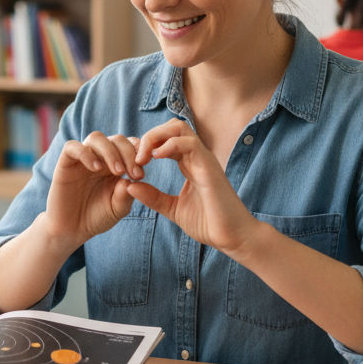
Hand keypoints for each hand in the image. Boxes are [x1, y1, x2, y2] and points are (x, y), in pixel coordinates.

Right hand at [43, 132, 142, 249]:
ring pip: (96, 138)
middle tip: (134, 174)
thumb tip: (133, 180)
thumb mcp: (118, 208)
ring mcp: (82, 159)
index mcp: (116, 164)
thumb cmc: (96, 217)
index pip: (130, 146)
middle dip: (129, 153)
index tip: (143, 172)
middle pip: (116, 139)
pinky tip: (96, 168)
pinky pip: (72, 147)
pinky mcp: (65, 163)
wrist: (72, 230)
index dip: (140, 152)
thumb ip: (127, 194)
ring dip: (110, 151)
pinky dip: (85, 153)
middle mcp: (100, 158)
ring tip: (118, 172)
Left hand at [126, 119, 256, 256]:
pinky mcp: (209, 166)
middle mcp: (196, 157)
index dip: (147, 145)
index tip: (134, 162)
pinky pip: (190, 143)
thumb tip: (129, 186)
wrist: (232, 236)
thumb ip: (153, 197)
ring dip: (156, 137)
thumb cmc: (208, 222)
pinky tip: (156, 157)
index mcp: (189, 163)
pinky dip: (169, 144)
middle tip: (136, 157)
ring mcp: (204, 159)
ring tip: (143, 157)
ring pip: (179, 128)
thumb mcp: (173, 208)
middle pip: (171, 127)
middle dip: (150, 135)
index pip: (166, 138)